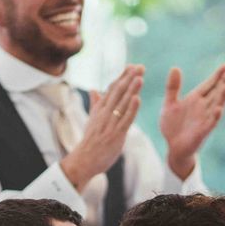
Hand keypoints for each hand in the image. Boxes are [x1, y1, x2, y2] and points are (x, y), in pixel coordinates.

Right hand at [60, 64, 143, 190]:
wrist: (84, 160)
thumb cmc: (90, 141)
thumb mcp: (92, 119)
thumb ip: (95, 104)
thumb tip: (94, 89)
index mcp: (100, 108)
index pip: (112, 88)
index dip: (123, 77)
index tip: (132, 66)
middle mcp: (105, 113)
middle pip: (118, 92)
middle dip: (129, 78)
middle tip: (140, 66)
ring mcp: (110, 123)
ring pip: (122, 103)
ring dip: (131, 89)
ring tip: (140, 77)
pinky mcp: (116, 134)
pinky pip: (125, 119)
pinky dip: (131, 109)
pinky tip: (138, 99)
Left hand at [160, 64, 224, 179]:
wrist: (172, 147)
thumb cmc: (173, 125)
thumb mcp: (170, 103)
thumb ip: (172, 87)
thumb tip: (175, 67)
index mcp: (195, 99)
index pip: (209, 85)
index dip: (217, 76)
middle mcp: (203, 107)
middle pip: (216, 93)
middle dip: (223, 83)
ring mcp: (204, 119)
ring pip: (216, 106)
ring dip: (222, 97)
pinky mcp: (202, 131)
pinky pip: (210, 123)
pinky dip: (215, 116)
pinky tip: (219, 109)